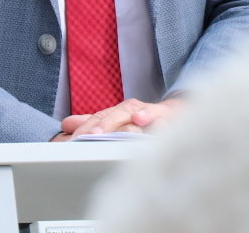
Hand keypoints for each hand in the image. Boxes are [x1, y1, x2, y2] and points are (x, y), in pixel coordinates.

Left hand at [49, 97, 184, 139]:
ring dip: (117, 122)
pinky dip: (149, 116)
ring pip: (133, 115)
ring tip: (101, 132)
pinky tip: (139, 120)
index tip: (71, 138)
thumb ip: (95, 122)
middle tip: (84, 136)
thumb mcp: (119, 121)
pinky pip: (160, 118)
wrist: (183, 113)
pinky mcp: (170, 118)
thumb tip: (65, 124)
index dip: (85, 126)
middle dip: (98, 125)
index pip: (100, 117)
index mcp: (120, 112)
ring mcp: (152, 113)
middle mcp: (134, 111)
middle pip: (113, 115)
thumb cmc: (147, 121)